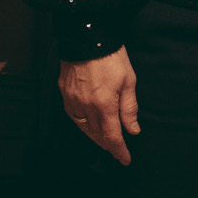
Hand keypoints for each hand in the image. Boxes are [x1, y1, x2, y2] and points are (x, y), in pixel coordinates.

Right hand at [60, 49, 138, 165]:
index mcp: (104, 105)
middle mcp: (85, 106)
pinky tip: (88, 125)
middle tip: (117, 151)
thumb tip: (133, 130)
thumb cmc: (112, 57)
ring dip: (94, 137)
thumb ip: (129, 108)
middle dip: (107, 145)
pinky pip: (73, 116)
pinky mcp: (64, 93)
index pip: (112, 136)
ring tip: (105, 141)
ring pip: (83, 128)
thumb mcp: (129, 81)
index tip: (126, 159)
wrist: (87, 38)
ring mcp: (72, 100)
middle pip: (96, 135)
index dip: (119, 150)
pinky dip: (82, 125)